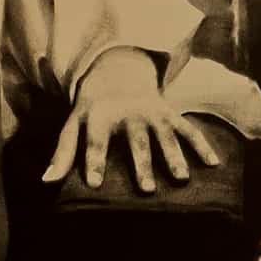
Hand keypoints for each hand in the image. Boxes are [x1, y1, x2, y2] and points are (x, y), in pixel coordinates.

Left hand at [41, 47, 222, 192]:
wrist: (118, 71)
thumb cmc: (92, 109)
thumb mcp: (73, 124)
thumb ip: (63, 152)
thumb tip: (47, 182)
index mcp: (100, 115)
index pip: (95, 141)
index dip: (93, 161)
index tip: (94, 184)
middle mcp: (128, 113)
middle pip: (136, 140)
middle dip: (142, 163)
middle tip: (146, 189)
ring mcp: (153, 113)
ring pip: (165, 135)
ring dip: (174, 156)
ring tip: (180, 178)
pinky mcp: (170, 113)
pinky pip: (188, 128)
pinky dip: (202, 144)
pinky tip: (213, 164)